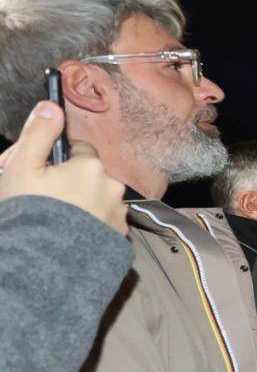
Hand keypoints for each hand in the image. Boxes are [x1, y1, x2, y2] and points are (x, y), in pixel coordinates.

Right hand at [0, 101, 126, 233]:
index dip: (57, 159)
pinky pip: (104, 223)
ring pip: (98, 199)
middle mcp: (112, 187)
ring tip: (54, 220)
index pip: (78, 150)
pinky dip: (90, 226)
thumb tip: (51, 106)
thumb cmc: (29, 212)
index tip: (41, 172)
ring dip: (82, 204)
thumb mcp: (22, 166)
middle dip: (69, 182)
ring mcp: (118, 214)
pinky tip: (68, 235)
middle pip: (89, 175)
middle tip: (42, 199)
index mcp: (91, 166)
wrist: (42, 264)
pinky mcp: (119, 238)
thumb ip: (39, 133)